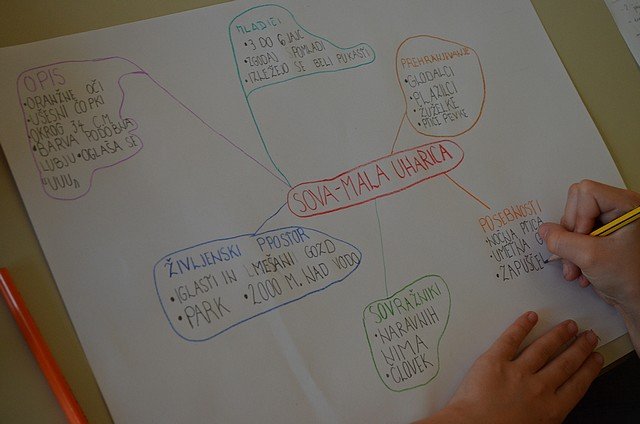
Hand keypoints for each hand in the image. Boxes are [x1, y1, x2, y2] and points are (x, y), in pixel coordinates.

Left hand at [420, 312, 601, 423]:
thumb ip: (549, 413)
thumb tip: (555, 403)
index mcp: (551, 409)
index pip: (577, 384)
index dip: (589, 368)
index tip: (596, 357)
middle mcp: (539, 388)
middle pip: (565, 363)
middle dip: (579, 347)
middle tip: (588, 335)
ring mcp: (517, 372)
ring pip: (543, 348)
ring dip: (559, 335)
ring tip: (569, 325)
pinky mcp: (494, 361)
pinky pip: (511, 338)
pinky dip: (522, 325)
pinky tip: (532, 316)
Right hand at [538, 180, 639, 351]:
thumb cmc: (631, 279)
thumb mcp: (590, 257)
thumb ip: (561, 241)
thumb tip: (545, 231)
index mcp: (626, 205)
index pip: (585, 192)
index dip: (577, 217)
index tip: (584, 239)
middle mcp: (619, 208)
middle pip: (575, 205)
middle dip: (570, 235)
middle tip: (576, 256)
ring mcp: (611, 221)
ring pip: (573, 221)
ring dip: (570, 248)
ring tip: (578, 268)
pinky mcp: (603, 234)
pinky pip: (576, 233)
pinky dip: (574, 252)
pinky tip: (582, 268)